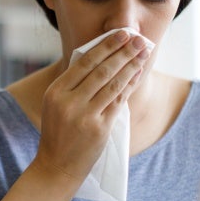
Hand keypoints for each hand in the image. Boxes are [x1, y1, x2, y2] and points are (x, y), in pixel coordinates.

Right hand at [33, 31, 150, 183]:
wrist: (57, 166)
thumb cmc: (59, 133)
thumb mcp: (56, 105)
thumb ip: (72, 84)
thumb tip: (98, 56)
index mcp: (56, 92)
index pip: (84, 62)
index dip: (105, 46)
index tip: (122, 34)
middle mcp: (68, 102)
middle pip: (101, 70)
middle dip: (123, 51)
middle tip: (139, 38)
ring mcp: (84, 116)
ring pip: (113, 83)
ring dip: (131, 65)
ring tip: (144, 52)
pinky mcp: (99, 128)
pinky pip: (118, 101)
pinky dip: (130, 84)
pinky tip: (138, 73)